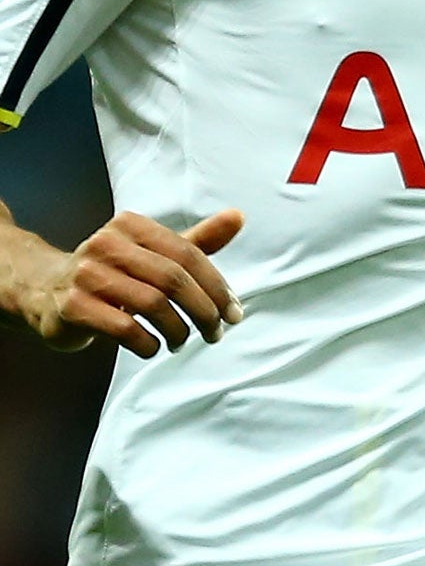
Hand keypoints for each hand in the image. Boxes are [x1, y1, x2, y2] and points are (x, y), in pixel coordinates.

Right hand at [20, 208, 245, 358]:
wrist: (45, 290)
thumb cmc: (115, 272)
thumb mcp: (155, 253)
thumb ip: (197, 240)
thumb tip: (238, 217)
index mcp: (132, 226)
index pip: (189, 255)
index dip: (217, 287)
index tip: (234, 313)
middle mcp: (106, 244)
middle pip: (173, 279)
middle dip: (204, 311)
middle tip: (216, 333)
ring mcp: (85, 275)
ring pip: (151, 304)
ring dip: (177, 330)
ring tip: (182, 342)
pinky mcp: (71, 306)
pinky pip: (123, 327)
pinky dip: (147, 342)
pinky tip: (153, 348)